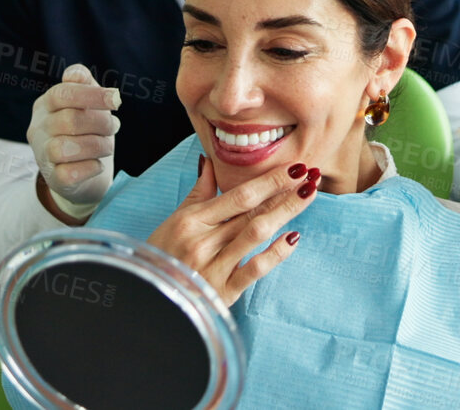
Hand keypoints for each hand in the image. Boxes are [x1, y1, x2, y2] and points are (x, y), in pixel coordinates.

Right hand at [27, 64, 120, 210]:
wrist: (82, 174)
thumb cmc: (86, 131)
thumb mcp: (86, 104)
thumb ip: (83, 84)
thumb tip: (75, 75)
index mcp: (45, 106)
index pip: (61, 94)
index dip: (91, 95)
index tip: (116, 99)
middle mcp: (38, 129)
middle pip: (68, 120)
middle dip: (100, 122)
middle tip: (113, 126)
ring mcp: (42, 156)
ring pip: (64, 148)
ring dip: (96, 145)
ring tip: (107, 145)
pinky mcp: (53, 179)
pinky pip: (68, 174)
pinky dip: (90, 168)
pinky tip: (97, 164)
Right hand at [146, 158, 313, 306]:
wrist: (148, 297)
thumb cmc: (161, 255)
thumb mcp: (175, 220)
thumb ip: (198, 192)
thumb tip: (209, 163)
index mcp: (191, 220)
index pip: (239, 195)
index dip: (269, 180)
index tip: (293, 168)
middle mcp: (203, 241)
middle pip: (252, 211)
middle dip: (284, 192)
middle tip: (311, 175)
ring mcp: (214, 267)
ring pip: (256, 234)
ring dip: (285, 213)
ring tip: (307, 197)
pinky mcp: (222, 292)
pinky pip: (253, 270)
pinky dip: (274, 254)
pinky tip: (293, 239)